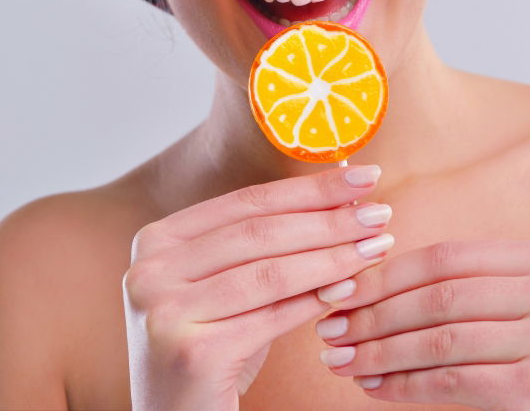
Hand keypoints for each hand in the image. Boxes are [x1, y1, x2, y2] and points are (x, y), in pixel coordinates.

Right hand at [122, 164, 393, 410]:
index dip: (307, 187)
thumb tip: (340, 182)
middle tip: (379, 211)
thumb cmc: (212, 348)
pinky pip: (270, 318)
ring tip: (376, 245)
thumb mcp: (229, 284)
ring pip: (269, 272)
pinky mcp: (191, 353)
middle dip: (327, 218)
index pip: (246, 202)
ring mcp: (164, 311)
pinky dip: (315, 300)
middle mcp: (149, 270)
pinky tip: (349, 287)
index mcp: (155, 240)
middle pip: (259, 233)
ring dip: (332, 257)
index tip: (362, 174)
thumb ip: (268, 240)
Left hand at [314, 238, 529, 407]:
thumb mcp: (521, 305)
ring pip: (440, 339)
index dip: (386, 271)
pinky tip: (374, 388)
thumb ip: (469, 288)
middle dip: (373, 312)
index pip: (445, 257)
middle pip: (438, 295)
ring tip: (341, 358)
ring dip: (379, 351)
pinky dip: (405, 385)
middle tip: (329, 325)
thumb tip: (372, 285)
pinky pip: (454, 382)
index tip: (340, 286)